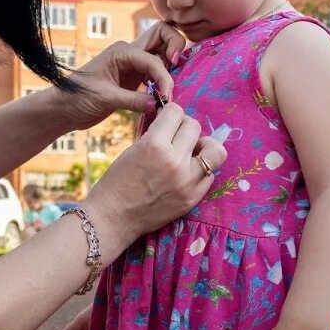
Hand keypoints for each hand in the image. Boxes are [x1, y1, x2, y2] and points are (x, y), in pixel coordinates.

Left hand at [48, 24, 185, 130]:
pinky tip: (164, 96)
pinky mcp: (134, 79)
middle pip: (162, 35)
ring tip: (172, 87)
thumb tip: (159, 104)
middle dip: (176, 47)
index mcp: (121, 52)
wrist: (64, 109)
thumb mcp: (106, 99)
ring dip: (171, 65)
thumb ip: (134, 101)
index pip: (153, 59)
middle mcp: (129, 54)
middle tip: (178, 69)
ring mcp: (133, 65)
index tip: (167, 97)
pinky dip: (164, 80)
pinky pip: (156, 72)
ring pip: (162, 53)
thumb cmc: (77, 98)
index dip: (164, 77)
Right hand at [84, 103, 225, 248]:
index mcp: (154, 145)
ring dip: (203, 148)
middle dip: (184, 129)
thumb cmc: (117, 182)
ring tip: (192, 154)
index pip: (176, 112)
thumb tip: (174, 123)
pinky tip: (188, 174)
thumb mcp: (133, 149)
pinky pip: (210, 175)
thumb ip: (156, 135)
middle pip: (195, 127)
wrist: (114, 217)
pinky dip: (201, 171)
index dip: (170, 115)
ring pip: (215, 151)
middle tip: (176, 139)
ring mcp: (187, 182)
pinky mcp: (193, 198)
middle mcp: (174, 161)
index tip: (166, 123)